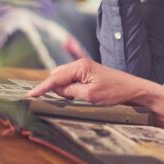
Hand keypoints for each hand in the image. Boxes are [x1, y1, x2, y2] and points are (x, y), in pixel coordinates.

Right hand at [28, 58, 146, 105]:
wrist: (133, 90)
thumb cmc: (115, 91)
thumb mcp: (89, 95)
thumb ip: (70, 91)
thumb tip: (56, 89)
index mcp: (80, 66)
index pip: (55, 77)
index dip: (42, 87)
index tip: (30, 95)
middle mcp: (81, 64)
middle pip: (57, 75)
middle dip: (53, 87)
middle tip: (58, 99)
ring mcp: (85, 68)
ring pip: (63, 78)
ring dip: (62, 88)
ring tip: (72, 98)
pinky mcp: (89, 74)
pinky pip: (72, 79)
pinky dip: (69, 87)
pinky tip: (75, 95)